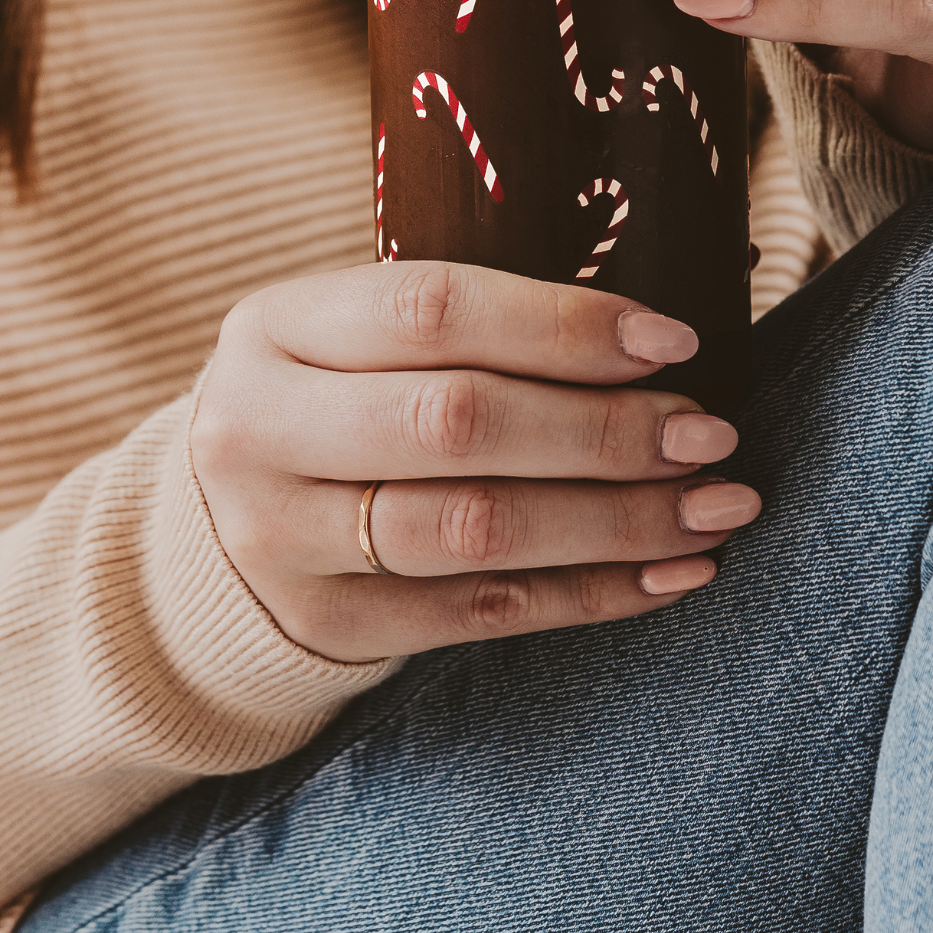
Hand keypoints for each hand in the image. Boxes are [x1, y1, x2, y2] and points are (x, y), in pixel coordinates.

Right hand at [191, 261, 757, 662]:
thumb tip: (651, 338)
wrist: (217, 518)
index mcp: (275, 324)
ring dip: (615, 520)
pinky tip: (669, 574)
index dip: (563, 325)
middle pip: (457, 423)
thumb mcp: (351, 332)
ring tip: (715, 508)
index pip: (433, 309)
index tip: (674, 341)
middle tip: (707, 434)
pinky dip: (589, 594)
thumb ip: (463, 326)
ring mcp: (285, 536)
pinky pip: (481, 613)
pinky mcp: (329, 623)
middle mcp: (261, 427)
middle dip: (603, 430)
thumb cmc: (330, 397)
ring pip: (474, 530)